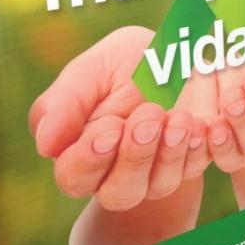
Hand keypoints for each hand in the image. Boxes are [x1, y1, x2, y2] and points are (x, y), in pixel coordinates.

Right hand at [29, 27, 209, 210]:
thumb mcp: (91, 70)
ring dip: (169, 154)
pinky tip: (198, 126)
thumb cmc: (122, 63)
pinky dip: (197, 150)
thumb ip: (64, 103)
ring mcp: (156, 172)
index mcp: (81, 154)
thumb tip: (45, 145)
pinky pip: (195, 168)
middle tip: (148, 117)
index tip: (110, 128)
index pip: (75, 175)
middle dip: (135, 157)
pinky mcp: (191, 161)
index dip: (90, 158)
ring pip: (159, 185)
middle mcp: (117, 172)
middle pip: (119, 192)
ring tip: (177, 118)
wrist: (177, 52)